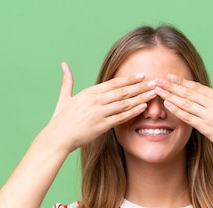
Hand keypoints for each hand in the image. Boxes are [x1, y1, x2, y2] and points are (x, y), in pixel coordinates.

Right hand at [41, 62, 157, 151]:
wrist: (57, 136)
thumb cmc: (61, 119)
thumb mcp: (64, 97)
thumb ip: (67, 81)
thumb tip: (64, 65)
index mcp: (89, 92)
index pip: (113, 83)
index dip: (129, 79)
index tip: (142, 75)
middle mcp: (95, 100)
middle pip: (122, 91)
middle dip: (140, 86)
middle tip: (155, 82)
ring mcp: (99, 113)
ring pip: (124, 103)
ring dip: (140, 97)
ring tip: (154, 93)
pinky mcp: (101, 125)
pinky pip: (120, 117)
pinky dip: (132, 112)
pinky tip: (143, 107)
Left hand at [155, 71, 212, 156]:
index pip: (198, 87)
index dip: (183, 81)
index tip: (171, 76)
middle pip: (189, 92)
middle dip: (172, 85)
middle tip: (158, 79)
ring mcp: (210, 115)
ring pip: (186, 103)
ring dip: (170, 95)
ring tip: (158, 90)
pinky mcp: (207, 127)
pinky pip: (188, 117)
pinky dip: (177, 110)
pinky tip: (167, 104)